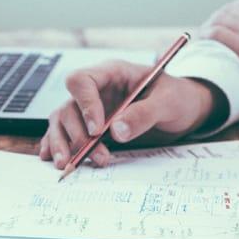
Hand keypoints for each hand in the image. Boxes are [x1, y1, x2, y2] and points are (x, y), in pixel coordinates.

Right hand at [39, 61, 226, 168]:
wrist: (186, 110)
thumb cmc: (178, 98)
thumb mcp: (168, 103)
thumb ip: (143, 114)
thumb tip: (116, 131)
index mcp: (112, 73)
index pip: (82, 81)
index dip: (85, 105)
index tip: (97, 130)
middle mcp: (97, 90)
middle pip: (69, 106)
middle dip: (77, 134)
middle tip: (96, 156)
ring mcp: (91, 109)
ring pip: (62, 122)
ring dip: (63, 144)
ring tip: (69, 165)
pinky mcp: (91, 127)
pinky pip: (66, 133)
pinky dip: (57, 146)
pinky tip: (52, 159)